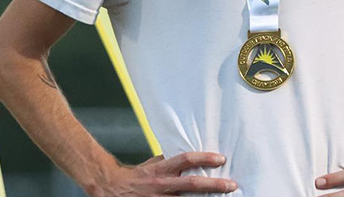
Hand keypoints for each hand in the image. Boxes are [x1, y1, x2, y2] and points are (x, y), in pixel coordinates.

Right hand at [92, 152, 236, 195]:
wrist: (111, 189)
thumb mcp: (153, 165)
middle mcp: (162, 185)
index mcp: (162, 170)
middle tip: (232, 185)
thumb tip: (190, 155)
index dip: (204, 158)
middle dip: (214, 185)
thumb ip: (170, 162)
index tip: (221, 159)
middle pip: (192, 185)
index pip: (186, 160)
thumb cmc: (137, 176)